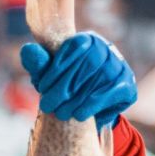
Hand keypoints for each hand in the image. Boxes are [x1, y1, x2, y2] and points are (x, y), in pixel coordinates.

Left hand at [20, 32, 136, 130]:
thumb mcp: (50, 75)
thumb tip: (27, 49)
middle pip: (84, 66)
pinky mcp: (127, 84)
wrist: (91, 105)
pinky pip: (108, 94)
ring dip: (74, 101)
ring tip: (59, 114)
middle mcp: (105, 48)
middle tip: (46, 106)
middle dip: (61, 89)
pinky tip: (78, 115)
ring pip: (95, 81)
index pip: (71, 49)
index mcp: (85, 40)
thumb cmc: (67, 85)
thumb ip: (40, 64)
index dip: (54, 70)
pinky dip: (91, 105)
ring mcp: (118, 66)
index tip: (41, 87)